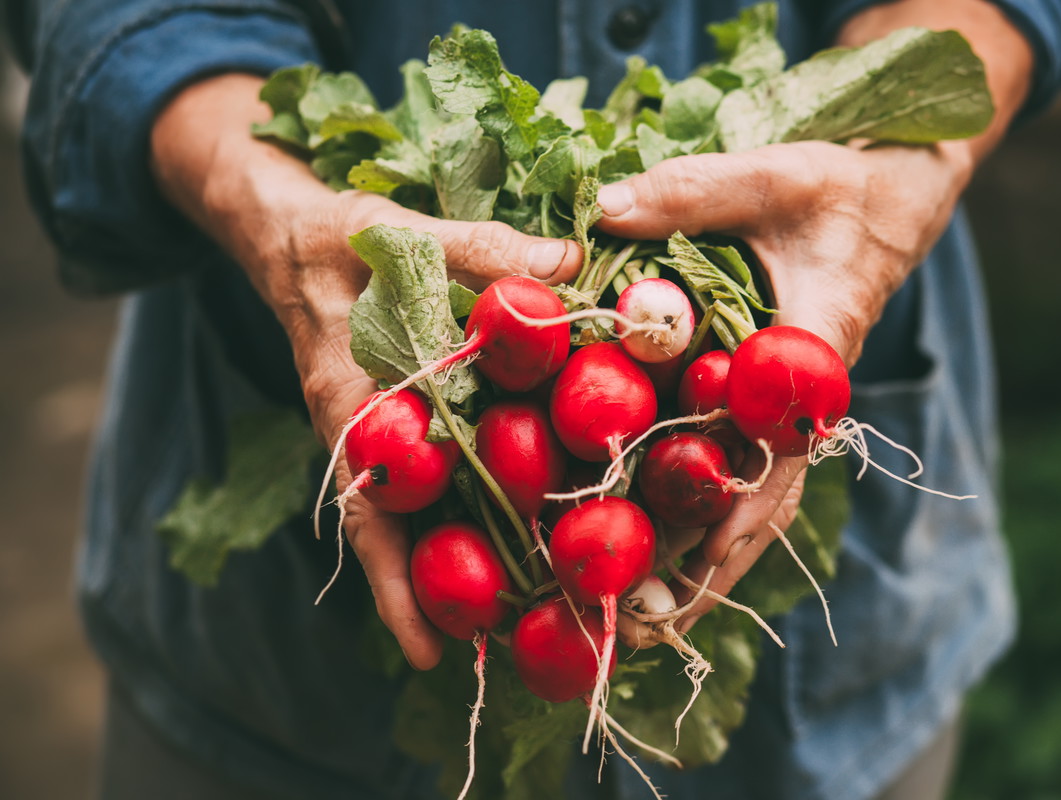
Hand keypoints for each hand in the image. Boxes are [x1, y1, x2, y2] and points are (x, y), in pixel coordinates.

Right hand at [150, 74, 582, 668]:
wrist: (297, 238)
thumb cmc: (338, 238)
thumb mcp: (398, 234)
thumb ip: (477, 250)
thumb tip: (568, 265)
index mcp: (350, 406)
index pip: (371, 512)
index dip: (396, 584)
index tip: (431, 650)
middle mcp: (370, 436)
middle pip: (406, 535)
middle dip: (446, 595)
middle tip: (505, 654)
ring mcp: (393, 432)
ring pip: (428, 511)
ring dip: (466, 559)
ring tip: (525, 615)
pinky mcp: (416, 416)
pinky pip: (446, 468)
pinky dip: (477, 498)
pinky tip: (529, 519)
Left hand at [597, 0, 1036, 629]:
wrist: (891, 196)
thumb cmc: (842, 187)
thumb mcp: (774, 175)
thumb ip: (694, 192)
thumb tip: (604, 213)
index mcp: (812, 360)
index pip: (778, 451)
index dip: (738, 511)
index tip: (694, 567)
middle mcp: (800, 404)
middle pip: (760, 506)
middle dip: (706, 572)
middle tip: (639, 630)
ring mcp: (784, 414)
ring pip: (748, 505)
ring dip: (700, 565)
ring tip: (638, 624)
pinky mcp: (764, 408)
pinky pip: (735, 474)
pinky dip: (700, 519)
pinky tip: (651, 556)